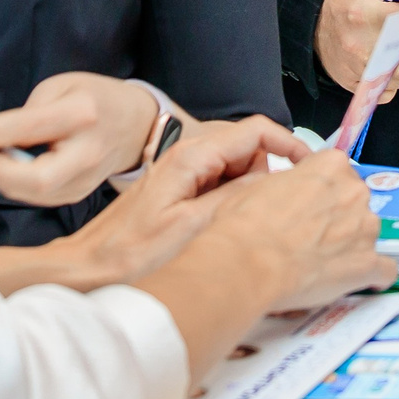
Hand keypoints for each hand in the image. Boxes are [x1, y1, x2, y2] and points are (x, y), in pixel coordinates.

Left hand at [0, 73, 172, 206]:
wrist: (137, 124)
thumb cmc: (95, 99)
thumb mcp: (60, 87)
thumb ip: (26, 114)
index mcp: (80, 115)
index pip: (24, 129)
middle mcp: (86, 153)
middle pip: (32, 182)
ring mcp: (85, 181)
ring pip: (31, 195)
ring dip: (6, 177)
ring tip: (7, 153)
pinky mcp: (78, 195)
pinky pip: (37, 197)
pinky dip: (19, 183)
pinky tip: (23, 164)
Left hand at [52, 116, 312, 287]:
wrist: (88, 268)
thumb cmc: (132, 255)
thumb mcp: (192, 229)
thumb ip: (236, 200)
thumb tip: (275, 183)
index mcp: (192, 157)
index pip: (256, 130)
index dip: (289, 144)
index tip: (310, 167)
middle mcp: (187, 155)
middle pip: (248, 147)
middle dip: (268, 173)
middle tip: (274, 209)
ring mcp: (181, 171)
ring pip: (235, 166)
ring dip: (249, 189)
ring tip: (246, 224)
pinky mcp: (177, 188)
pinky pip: (219, 182)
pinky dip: (232, 198)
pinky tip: (227, 227)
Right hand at [202, 150, 398, 310]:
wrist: (247, 261)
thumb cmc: (246, 223)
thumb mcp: (262, 183)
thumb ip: (293, 182)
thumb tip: (293, 192)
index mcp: (330, 165)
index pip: (338, 170)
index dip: (322, 190)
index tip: (312, 203)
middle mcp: (354, 192)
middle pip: (355, 200)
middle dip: (339, 216)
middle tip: (312, 235)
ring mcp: (365, 228)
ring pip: (368, 233)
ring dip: (352, 244)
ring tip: (325, 263)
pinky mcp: (367, 264)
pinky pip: (384, 270)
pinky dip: (375, 276)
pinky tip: (362, 281)